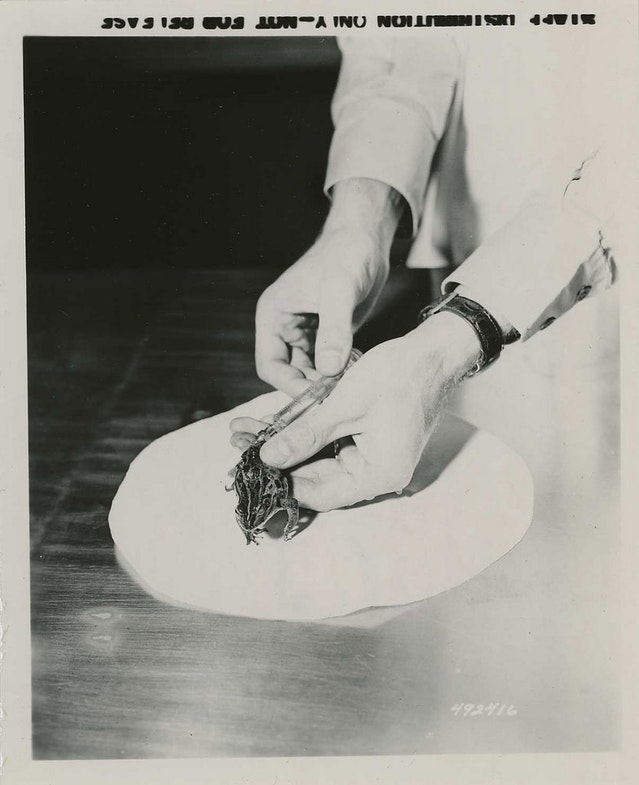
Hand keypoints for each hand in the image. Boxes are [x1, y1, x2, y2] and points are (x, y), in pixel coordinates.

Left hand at [232, 312, 481, 510]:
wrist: (434, 352)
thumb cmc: (398, 376)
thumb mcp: (344, 405)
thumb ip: (306, 435)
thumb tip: (268, 458)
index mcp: (378, 473)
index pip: (321, 494)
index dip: (283, 483)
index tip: (249, 466)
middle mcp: (376, 472)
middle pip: (316, 477)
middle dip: (277, 457)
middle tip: (239, 438)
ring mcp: (372, 456)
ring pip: (318, 459)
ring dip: (286, 442)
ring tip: (246, 426)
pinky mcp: (367, 439)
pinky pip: (330, 444)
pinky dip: (305, 432)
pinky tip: (275, 420)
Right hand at [255, 179, 401, 397]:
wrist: (365, 239)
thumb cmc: (346, 254)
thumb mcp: (339, 291)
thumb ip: (333, 331)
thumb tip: (328, 370)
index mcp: (273, 315)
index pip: (269, 364)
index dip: (289, 384)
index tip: (316, 396)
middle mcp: (284, 326)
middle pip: (288, 372)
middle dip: (310, 386)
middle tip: (337, 395)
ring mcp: (304, 331)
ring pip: (308, 370)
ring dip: (325, 380)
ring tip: (348, 382)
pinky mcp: (325, 333)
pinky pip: (326, 361)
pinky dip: (338, 370)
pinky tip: (355, 368)